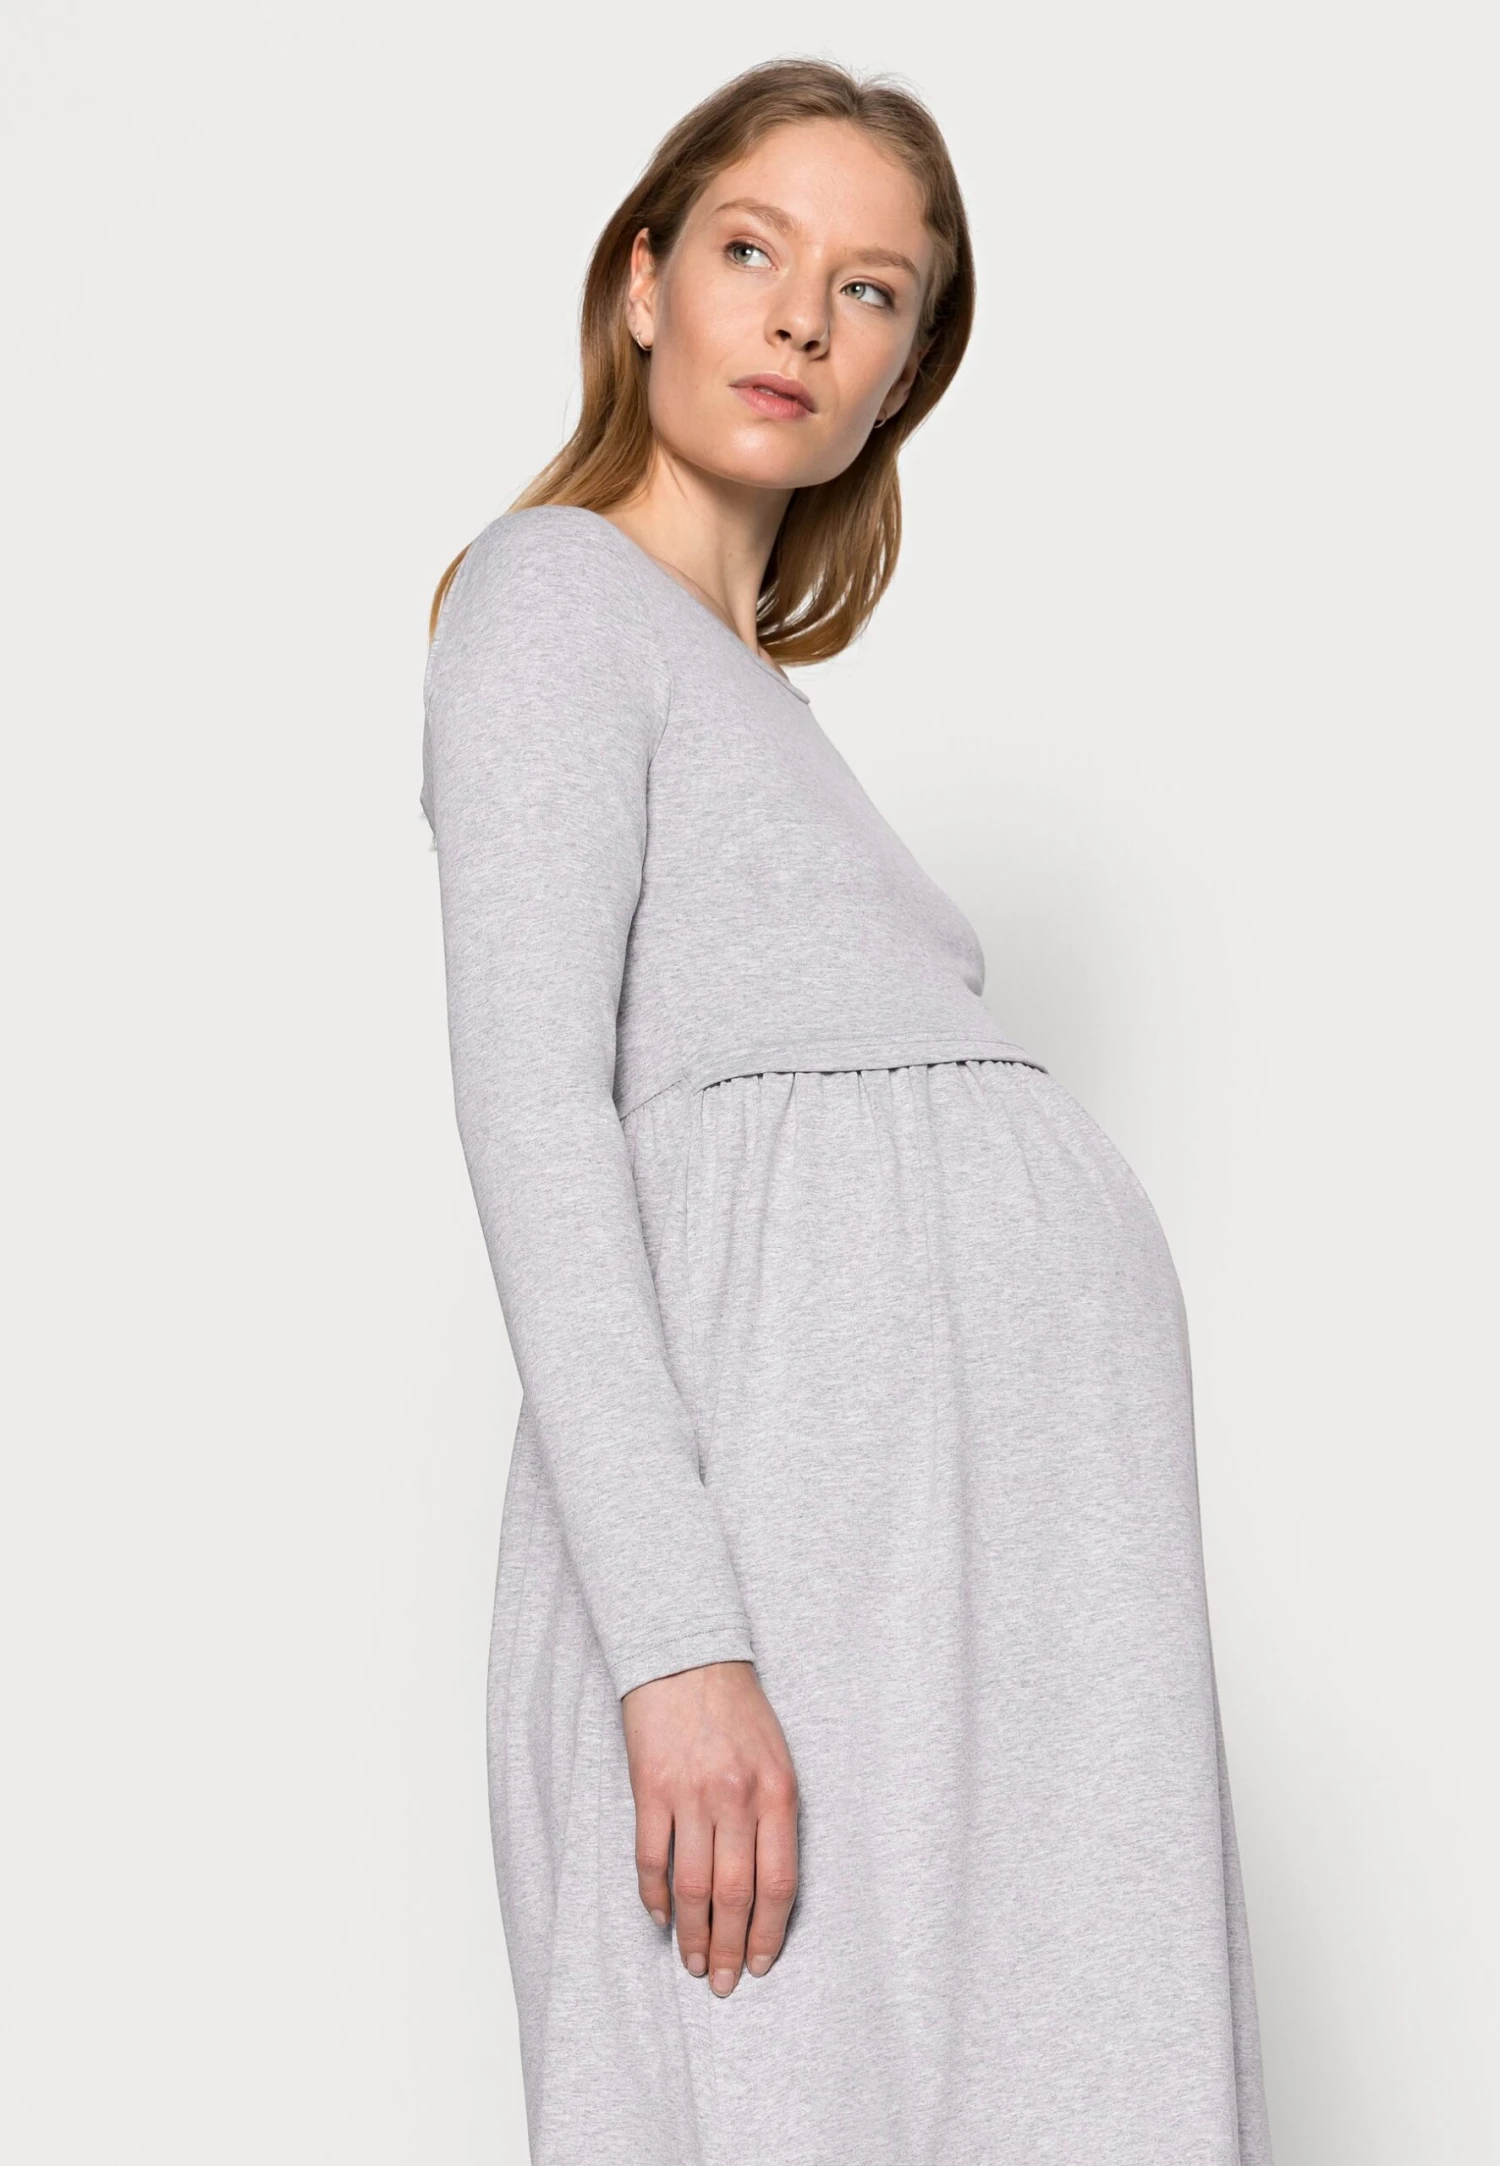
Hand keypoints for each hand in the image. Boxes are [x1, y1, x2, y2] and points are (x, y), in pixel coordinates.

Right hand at [622, 1658, 798, 1995]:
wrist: (687, 1656)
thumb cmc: (738, 1710)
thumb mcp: (777, 1757)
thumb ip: (775, 1816)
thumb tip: (768, 1889)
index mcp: (778, 1792)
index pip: (780, 1883)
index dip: (770, 1933)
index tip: (761, 1964)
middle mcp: (737, 1798)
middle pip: (736, 1895)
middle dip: (730, 1948)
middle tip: (723, 1983)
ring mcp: (691, 1794)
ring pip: (694, 1887)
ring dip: (693, 1935)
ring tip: (693, 1964)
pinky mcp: (650, 1789)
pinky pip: (651, 1858)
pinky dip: (654, 1897)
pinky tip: (661, 1919)